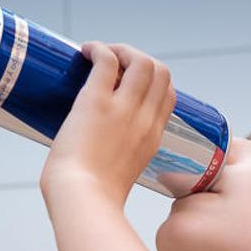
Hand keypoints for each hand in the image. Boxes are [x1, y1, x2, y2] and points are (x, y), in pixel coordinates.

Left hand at [39, 42, 176, 210]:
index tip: (127, 83)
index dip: (151, 82)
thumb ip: (120, 159)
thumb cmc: (93, 196)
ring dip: (121, 50)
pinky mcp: (97, 102)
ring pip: (141, 60)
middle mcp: (145, 120)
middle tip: (113, 65)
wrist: (82, 201)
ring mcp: (124, 109)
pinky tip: (86, 52)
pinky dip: (98, 49)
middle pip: (161, 71)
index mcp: (153, 138)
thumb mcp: (123, 175)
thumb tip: (96, 151)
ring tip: (99, 54)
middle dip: (138, 59)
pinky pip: (108, 60)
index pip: (167, 96)